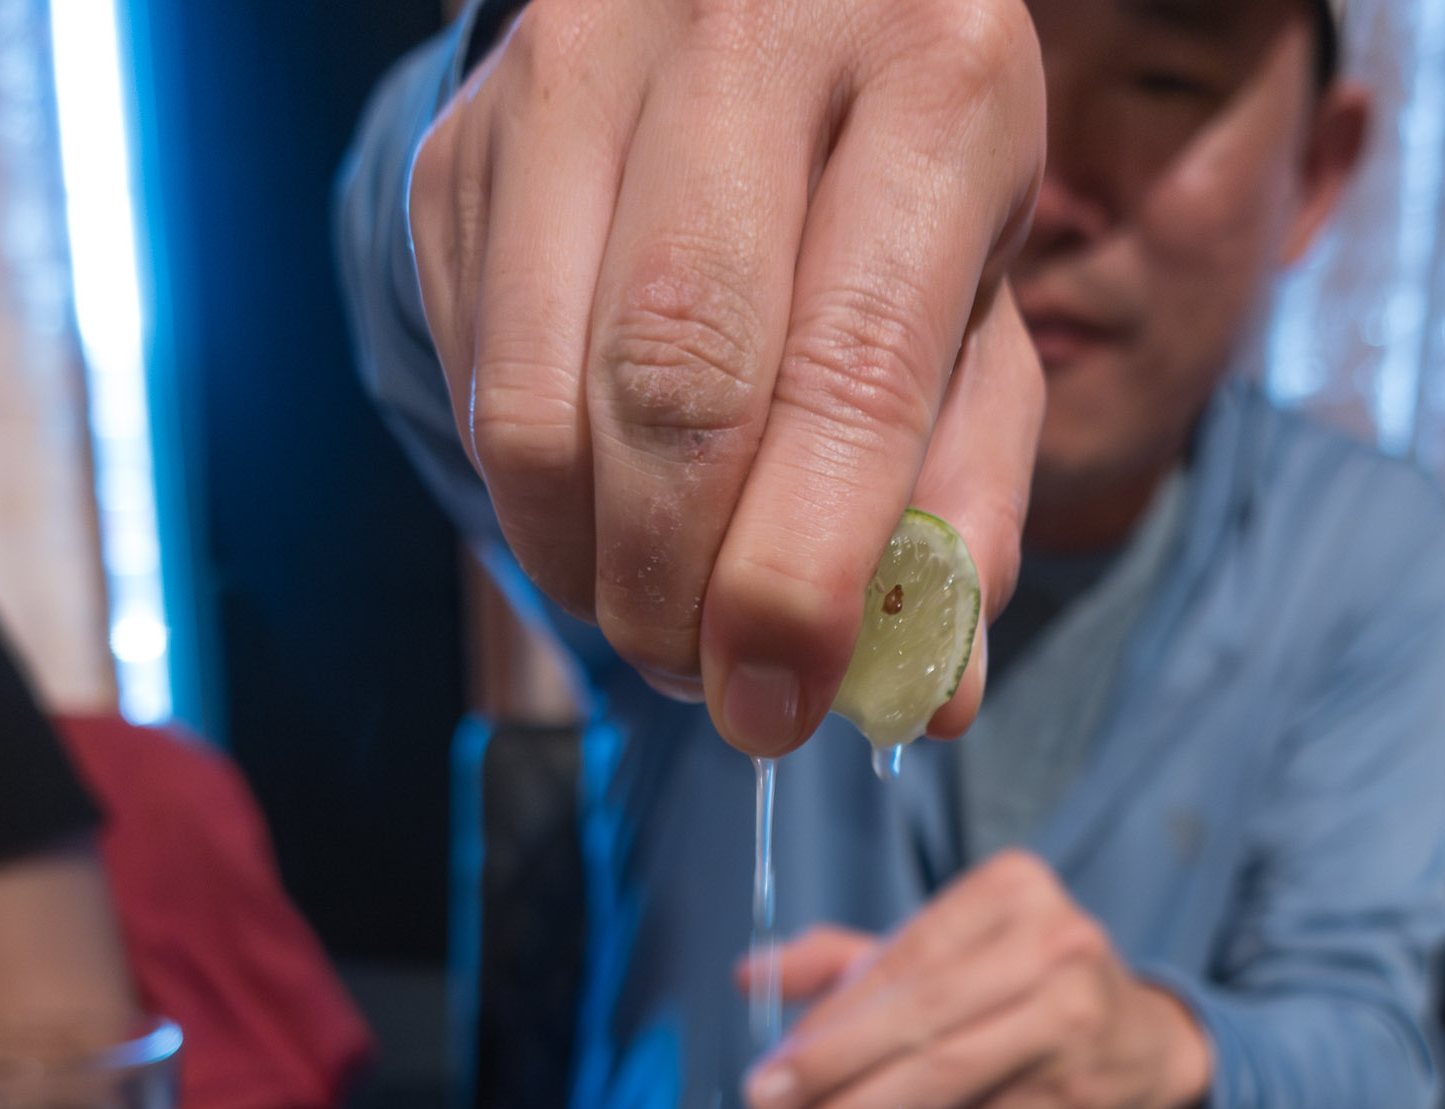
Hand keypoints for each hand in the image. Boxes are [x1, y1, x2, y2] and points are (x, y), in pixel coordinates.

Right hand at [410, 0, 1045, 753]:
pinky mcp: (463, 142)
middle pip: (670, 386)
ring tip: (654, 615)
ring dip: (587, 571)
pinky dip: (535, 503)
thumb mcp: (981, 315)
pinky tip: (602, 507)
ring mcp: (576, 74)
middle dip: (679, 591)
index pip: (849, 371)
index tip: (775, 703)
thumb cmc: (893, 194)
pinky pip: (471, 386)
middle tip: (708, 680)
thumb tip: (930, 690)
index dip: (799, 577)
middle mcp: (745, 38)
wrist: (755, 12)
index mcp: (931, 75)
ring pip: (533, 405)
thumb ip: (968, 497)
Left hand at [739, 850, 1211, 1108]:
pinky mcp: (1075, 1087)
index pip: (902, 958)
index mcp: (1010, 890)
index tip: (774, 1060)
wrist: (1139, 1048)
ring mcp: (1072, 1018)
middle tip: (768, 1102)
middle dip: (831, 1068)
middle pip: (919, 1018)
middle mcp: (1051, 944)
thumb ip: (846, 961)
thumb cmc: (1027, 989)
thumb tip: (752, 974)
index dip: (830, 1017)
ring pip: (942, 1075)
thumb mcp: (941, 953)